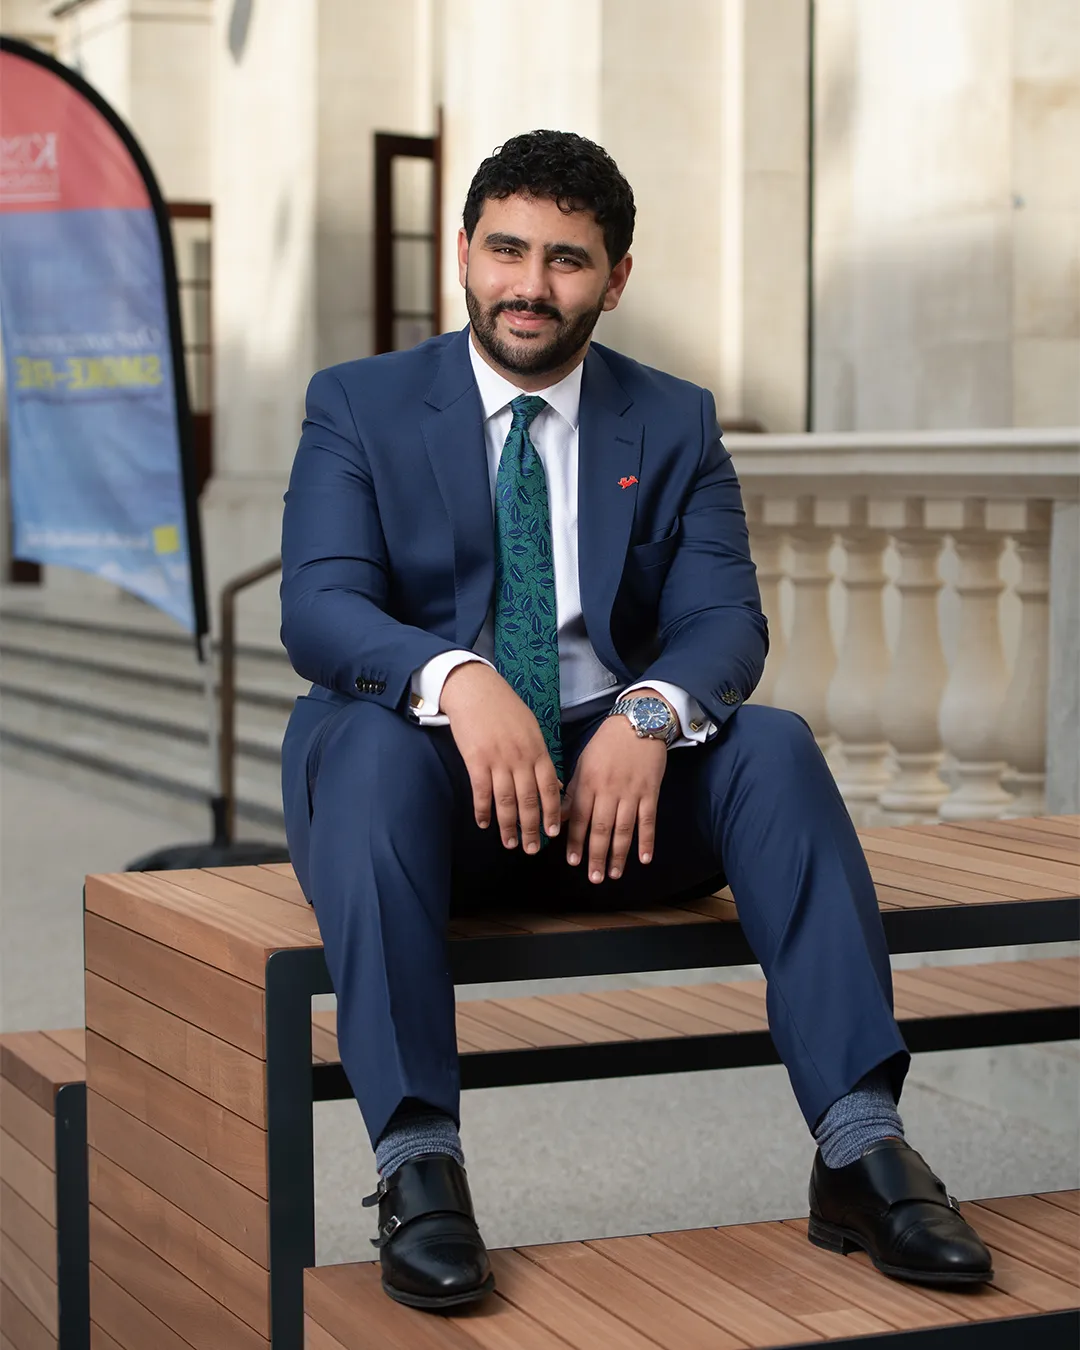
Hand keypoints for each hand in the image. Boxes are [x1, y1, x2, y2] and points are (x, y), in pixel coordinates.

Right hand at [440, 662, 561, 852]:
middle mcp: (520, 757)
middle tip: (533, 849)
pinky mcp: (475, 760)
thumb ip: (541, 757)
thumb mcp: (531, 729)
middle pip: (529, 800)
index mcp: (537, 750)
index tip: (554, 833)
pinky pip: (481, 792)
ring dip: (508, 826)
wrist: (474, 689)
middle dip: (532, 828)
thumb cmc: (504, 708)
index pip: (550, 788)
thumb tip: (555, 784)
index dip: (552, 813)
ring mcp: (498, 759)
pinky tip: (484, 824)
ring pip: (506, 801)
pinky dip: (483, 810)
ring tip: (510, 844)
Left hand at [562, 711, 667, 881]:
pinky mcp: (650, 791)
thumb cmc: (607, 743)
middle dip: (596, 855)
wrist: (638, 722)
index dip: (576, 842)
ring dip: (618, 854)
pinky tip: (643, 859)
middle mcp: (608, 790)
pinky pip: (648, 820)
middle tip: (593, 878)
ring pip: (623, 828)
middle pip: (600, 828)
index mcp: (588, 782)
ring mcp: (631, 792)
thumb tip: (561, 816)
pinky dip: (646, 840)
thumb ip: (573, 790)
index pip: (579, 818)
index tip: (573, 862)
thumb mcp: (583, 762)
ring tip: (613, 874)